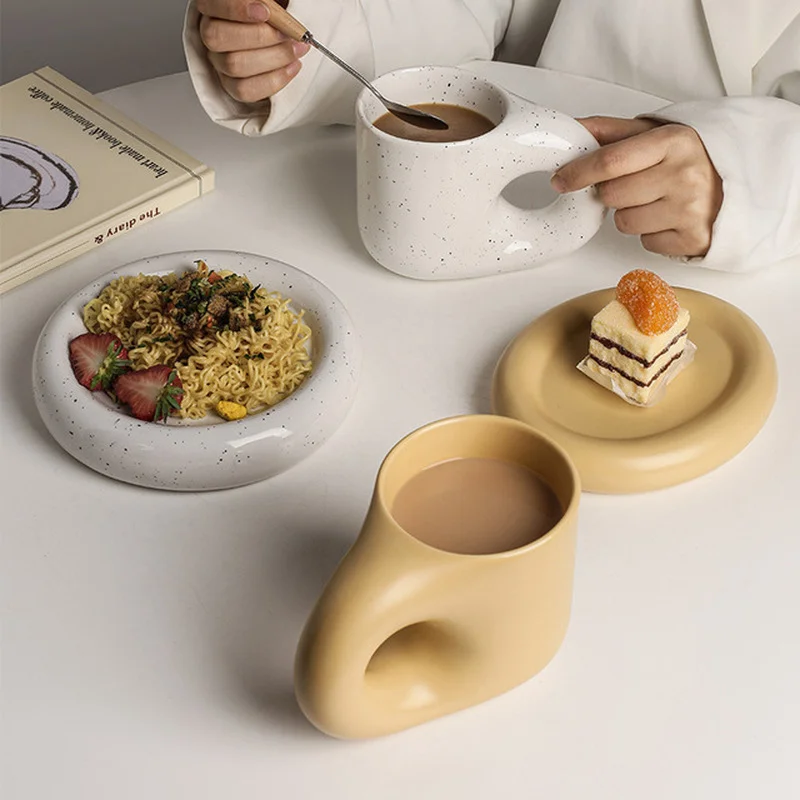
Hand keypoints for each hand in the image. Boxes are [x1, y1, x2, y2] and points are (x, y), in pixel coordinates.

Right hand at [196, 0, 309, 103]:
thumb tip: (274, 11)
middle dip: (259, 37)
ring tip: (297, 49)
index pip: (212, 4)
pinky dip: (274, 81)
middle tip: (289, 33)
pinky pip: (245, 90)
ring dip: (273, 58)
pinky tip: (292, 67)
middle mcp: (210, 33)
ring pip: (233, 66)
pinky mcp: (231, 85)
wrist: (280, 32)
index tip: (265, 12)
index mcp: (212, 5)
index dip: (237, 10)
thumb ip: (268, 3)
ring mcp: (218, 61)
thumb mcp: (269, 0)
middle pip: (218, 38)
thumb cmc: (271, 11)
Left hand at [551, 117, 723, 257]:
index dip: (579, 172)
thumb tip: (573, 127)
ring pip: (624, 223)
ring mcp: (690, 210)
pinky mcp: (692, 240)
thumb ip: (613, 131)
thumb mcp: (658, 135)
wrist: (745, 184)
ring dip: (632, 215)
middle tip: (636, 185)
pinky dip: (652, 234)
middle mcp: (684, 175)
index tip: (561, 179)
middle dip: (613, 193)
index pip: (611, 160)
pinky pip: (646, 243)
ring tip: (657, 202)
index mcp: (674, 142)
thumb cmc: (694, 159)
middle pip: (612, 195)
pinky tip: (670, 219)